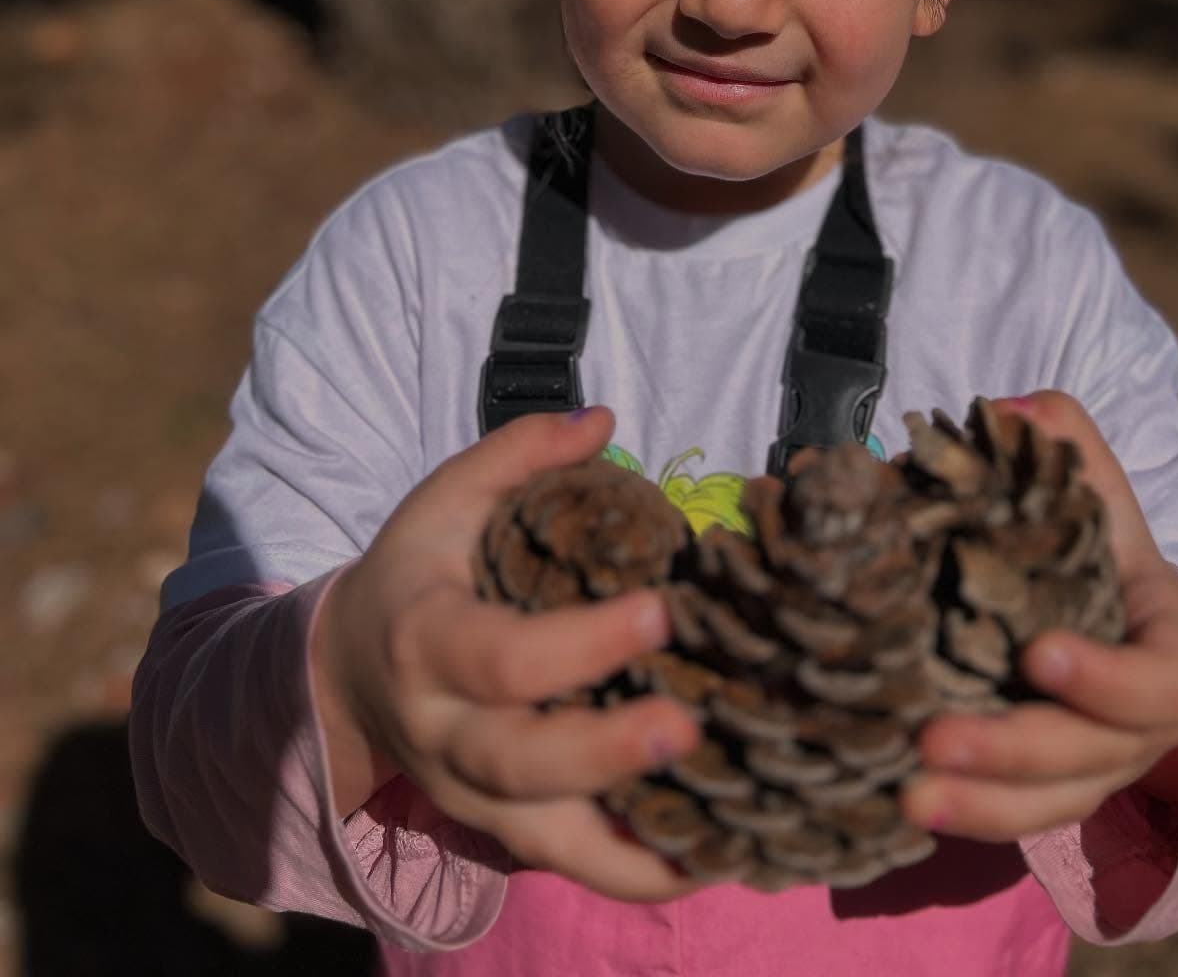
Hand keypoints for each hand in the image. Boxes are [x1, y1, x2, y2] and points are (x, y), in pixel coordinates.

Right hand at [312, 407, 701, 901]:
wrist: (342, 671)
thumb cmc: (416, 571)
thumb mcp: (446, 499)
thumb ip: (519, 451)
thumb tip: (602, 419)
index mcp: (426, 640)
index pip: (501, 657)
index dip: (580, 643)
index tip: (661, 607)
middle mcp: (442, 732)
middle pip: (519, 764)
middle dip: (605, 753)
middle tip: (690, 726)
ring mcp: (467, 792)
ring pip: (542, 840)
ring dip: (631, 846)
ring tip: (721, 834)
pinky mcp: (496, 826)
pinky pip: (564, 863)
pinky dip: (632, 871)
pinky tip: (706, 858)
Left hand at [904, 391, 1177, 841]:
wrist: (1121, 627)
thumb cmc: (1100, 550)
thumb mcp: (1096, 494)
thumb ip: (1066, 444)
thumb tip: (1010, 408)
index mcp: (1169, 649)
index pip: (1160, 681)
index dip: (1106, 678)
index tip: (1038, 654)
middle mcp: (1141, 726)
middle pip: (1091, 755)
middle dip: (1015, 750)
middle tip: (936, 740)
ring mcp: (1098, 768)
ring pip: (1050, 805)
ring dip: (981, 806)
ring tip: (910, 794)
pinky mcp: (1049, 792)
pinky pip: (1015, 819)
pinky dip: (967, 817)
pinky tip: (904, 803)